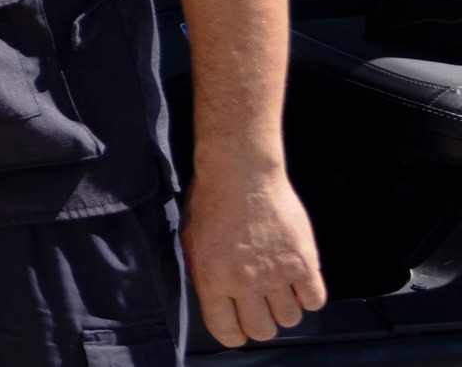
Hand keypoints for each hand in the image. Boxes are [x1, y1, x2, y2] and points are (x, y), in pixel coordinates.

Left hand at [182, 160, 326, 345]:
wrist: (241, 173)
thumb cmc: (212, 203)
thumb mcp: (192, 243)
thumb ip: (206, 277)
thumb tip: (220, 303)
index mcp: (211, 280)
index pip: (226, 332)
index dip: (234, 333)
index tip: (239, 327)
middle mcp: (244, 282)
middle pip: (263, 330)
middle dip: (261, 323)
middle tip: (260, 307)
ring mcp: (276, 274)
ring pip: (290, 319)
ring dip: (285, 309)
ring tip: (279, 289)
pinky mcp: (303, 262)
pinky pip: (315, 300)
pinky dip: (309, 297)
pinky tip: (299, 282)